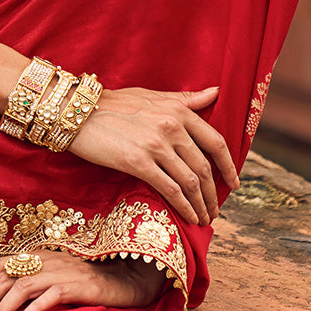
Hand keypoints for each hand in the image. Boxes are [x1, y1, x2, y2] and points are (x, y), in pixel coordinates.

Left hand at [0, 251, 165, 310]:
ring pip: (20, 288)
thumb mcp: (47, 279)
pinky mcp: (76, 284)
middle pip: (2, 278)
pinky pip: (50, 295)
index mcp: (32, 256)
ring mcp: (59, 270)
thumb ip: (23, 284)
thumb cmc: (80, 284)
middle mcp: (42, 259)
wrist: (119, 279)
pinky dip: (33, 308)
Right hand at [67, 85, 238, 226]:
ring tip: (205, 218)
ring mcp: (156, 145)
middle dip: (213, 194)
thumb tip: (216, 92)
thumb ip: (184, 99)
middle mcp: (172, 126)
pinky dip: (184, 207)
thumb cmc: (112, 103)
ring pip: (190, 182)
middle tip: (215, 209)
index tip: (233, 183)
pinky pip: (170, 190)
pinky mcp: (138, 162)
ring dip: (201, 204)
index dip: (228, 166)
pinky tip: (189, 217)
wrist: (77, 112)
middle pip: (204, 167)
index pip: (215, 141)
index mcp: (178, 110)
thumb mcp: (151, 95)